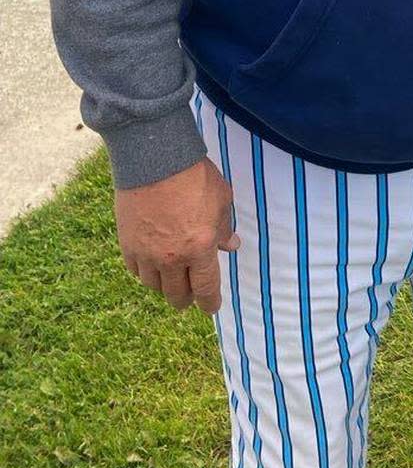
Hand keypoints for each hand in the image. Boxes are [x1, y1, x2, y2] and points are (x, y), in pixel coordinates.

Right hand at [115, 158, 238, 314]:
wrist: (155, 159)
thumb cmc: (194, 176)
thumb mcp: (221, 199)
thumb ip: (224, 227)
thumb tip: (231, 245)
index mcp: (200, 248)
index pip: (206, 288)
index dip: (209, 302)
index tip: (211, 307)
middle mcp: (172, 257)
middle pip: (177, 295)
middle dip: (186, 299)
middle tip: (190, 297)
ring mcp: (147, 253)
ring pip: (154, 286)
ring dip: (165, 286)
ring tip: (171, 280)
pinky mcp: (127, 244)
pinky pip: (136, 270)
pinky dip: (145, 272)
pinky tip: (151, 266)